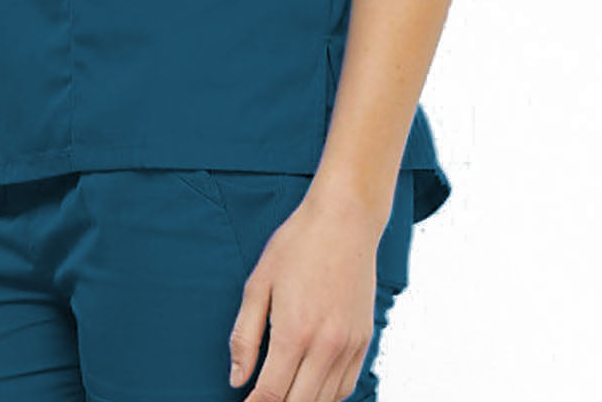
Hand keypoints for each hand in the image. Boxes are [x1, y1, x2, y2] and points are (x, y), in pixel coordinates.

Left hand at [228, 179, 386, 401]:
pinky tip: (310, 387)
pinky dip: (327, 396)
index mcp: (295, 332)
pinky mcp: (364, 339)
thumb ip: (245, 335)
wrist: (345, 218)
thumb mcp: (259, 282)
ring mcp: (349, 345)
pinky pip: (346, 386)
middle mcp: (326, 345)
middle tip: (260, 399)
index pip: (270, 394)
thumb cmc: (298, 244)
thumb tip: (237, 379)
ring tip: (283, 393)